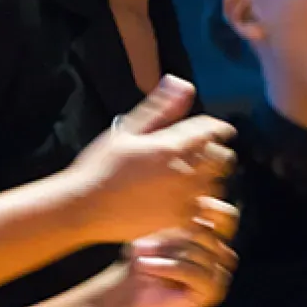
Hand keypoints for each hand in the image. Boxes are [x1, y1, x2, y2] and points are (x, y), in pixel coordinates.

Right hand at [69, 75, 236, 241]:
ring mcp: (181, 200)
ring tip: (199, 178)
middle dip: (219, 153)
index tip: (220, 130)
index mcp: (170, 146)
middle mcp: (182, 173)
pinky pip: (205, 215)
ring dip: (213, 179)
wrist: (83, 207)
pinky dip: (204, 207)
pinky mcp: (176, 223)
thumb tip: (181, 83)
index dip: (219, 128)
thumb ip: (160, 107)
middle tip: (210, 154)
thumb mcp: (127, 129)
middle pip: (222, 159)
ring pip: (217, 187)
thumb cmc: (100, 167)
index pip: (211, 131)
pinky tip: (191, 203)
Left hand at [119, 197, 239, 306]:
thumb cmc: (144, 256)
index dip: (209, 210)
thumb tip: (193, 203)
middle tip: (142, 241)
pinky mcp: (213, 292)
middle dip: (175, 236)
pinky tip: (145, 266)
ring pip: (199, 253)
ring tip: (139, 254)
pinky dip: (167, 267)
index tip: (178, 213)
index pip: (228, 216)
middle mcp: (223, 254)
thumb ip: (179, 218)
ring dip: (166, 253)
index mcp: (215, 235)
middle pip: (207, 235)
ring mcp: (221, 274)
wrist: (133, 292)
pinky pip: (193, 272)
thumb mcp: (160, 231)